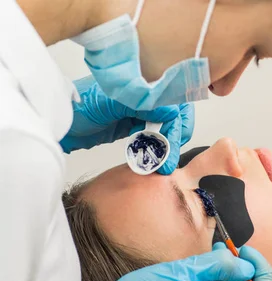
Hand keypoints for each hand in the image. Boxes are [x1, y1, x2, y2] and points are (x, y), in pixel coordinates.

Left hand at [61, 75, 194, 174]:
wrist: (54, 125)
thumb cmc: (74, 108)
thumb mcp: (109, 104)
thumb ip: (140, 105)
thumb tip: (172, 111)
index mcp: (140, 85)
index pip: (173, 103)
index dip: (177, 125)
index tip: (171, 145)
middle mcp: (142, 97)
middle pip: (175, 117)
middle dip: (174, 139)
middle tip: (168, 161)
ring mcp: (137, 113)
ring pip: (165, 129)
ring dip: (165, 147)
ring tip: (160, 165)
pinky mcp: (131, 128)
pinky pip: (151, 139)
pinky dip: (154, 150)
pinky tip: (149, 159)